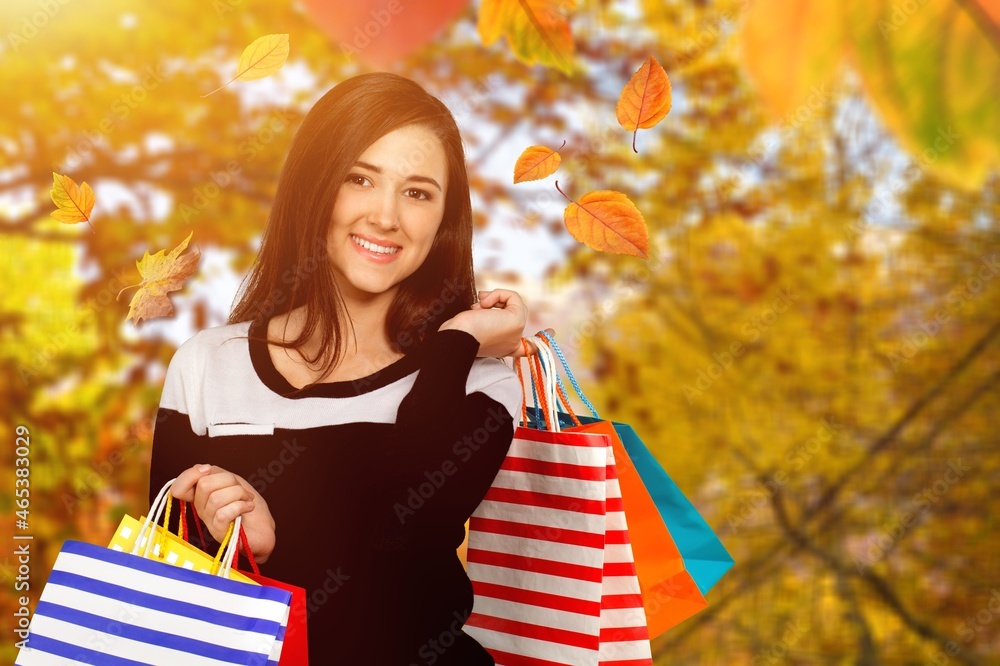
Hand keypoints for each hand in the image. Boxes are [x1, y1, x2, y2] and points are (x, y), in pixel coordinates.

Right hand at [171, 464, 275, 564]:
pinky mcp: (220, 533)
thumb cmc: (249, 505)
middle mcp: (201, 510)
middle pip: (203, 485)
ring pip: (216, 498)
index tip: (208, 470)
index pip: (178, 488)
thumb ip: (216, 474)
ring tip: (248, 499)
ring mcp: (209, 522)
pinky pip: (223, 513)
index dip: (190, 475)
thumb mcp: (233, 482)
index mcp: (201, 496)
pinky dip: (241, 506)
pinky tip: (249, 507)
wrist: (265, 528)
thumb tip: (201, 468)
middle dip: (228, 480)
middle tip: (240, 489)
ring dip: (239, 494)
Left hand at [438, 288, 554, 357]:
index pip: (527, 348)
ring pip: (514, 302)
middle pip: (516, 312)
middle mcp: (512, 343)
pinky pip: (513, 297)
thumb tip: (487, 299)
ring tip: (479, 306)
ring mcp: (516, 332)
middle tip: (479, 303)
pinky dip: (498, 294)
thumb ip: (484, 316)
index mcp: (503, 349)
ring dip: (494, 297)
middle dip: (499, 300)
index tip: (553, 332)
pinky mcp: (516, 321)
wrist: (457, 338)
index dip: (537, 341)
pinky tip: (484, 304)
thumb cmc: (458, 334)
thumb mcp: (473, 325)